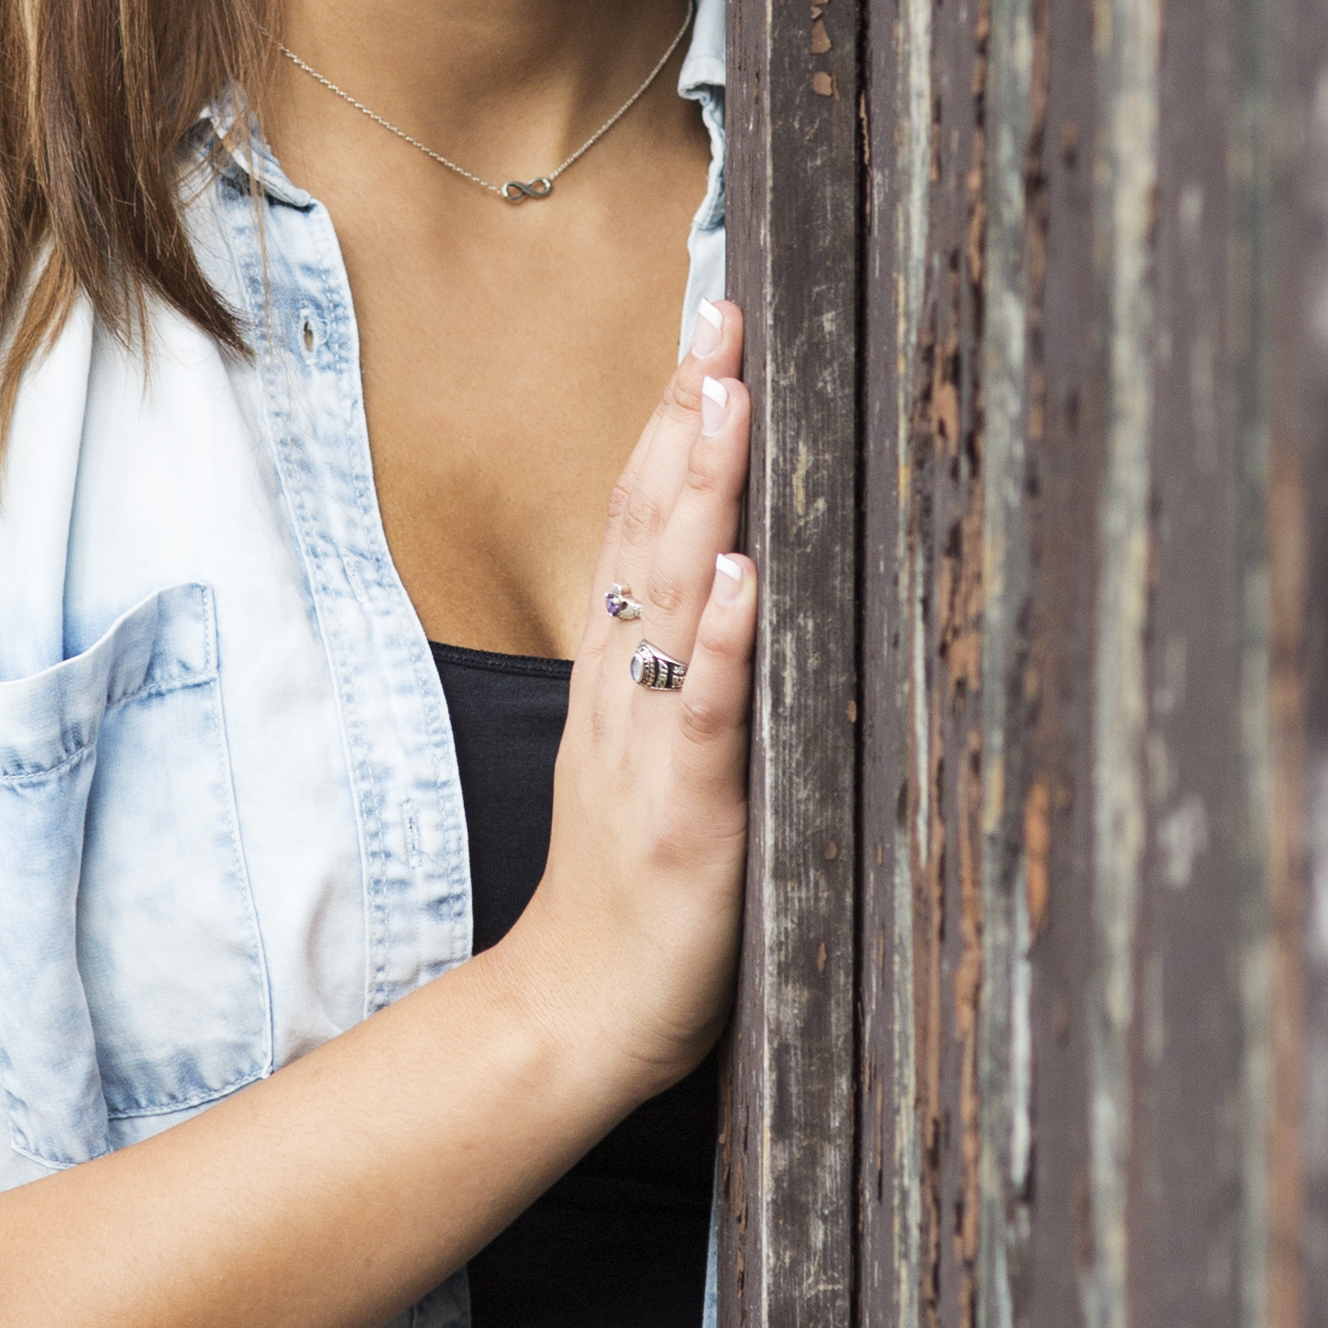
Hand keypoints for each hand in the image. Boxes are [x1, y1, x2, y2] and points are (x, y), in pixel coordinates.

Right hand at [493, 299, 757, 1115]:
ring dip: (701, 496)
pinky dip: (726, 643)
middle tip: (722, 315)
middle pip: (650, 529)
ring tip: (727, 402)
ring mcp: (649, 744)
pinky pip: (706, 714)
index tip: (708, 328)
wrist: (576, 1012)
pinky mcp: (685, 810)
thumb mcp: (650, 755)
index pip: (642, 520)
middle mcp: (627, 688)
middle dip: (687, 418)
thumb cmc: (633, 889)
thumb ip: (681, 669)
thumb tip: (725, 577)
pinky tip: (750, 579)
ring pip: (672, 598)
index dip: (670, 422)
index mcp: (622, 673)